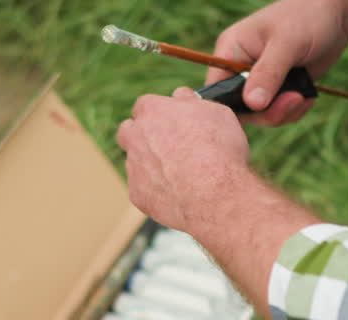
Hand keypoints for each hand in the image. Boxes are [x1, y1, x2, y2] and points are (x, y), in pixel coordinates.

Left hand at [116, 88, 252, 233]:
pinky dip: (156, 189)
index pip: (145, 105)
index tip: (173, 121)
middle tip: (165, 144)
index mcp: (153, 111)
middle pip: (128, 130)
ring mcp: (134, 167)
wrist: (213, 196)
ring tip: (180, 174)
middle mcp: (136, 137)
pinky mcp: (137, 194)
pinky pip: (142, 189)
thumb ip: (192, 102)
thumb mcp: (216, 113)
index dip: (160, 113)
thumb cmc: (218, 151)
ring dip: (151, 164)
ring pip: (135, 161)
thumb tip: (182, 97)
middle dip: (141, 135)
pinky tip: (178, 193)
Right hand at [207, 0, 347, 125]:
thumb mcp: (287, 44)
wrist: (334, 17)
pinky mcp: (275, 91)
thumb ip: (268, 73)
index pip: (216, 91)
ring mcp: (257, 82)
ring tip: (303, 96)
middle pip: (239, 109)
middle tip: (294, 100)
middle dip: (267, 112)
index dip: (230, 109)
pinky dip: (292, 111)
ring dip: (283, 112)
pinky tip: (306, 96)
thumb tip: (251, 104)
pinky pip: (275, 114)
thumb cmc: (307, 18)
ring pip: (259, 115)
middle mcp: (238, 69)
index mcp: (230, 51)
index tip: (258, 111)